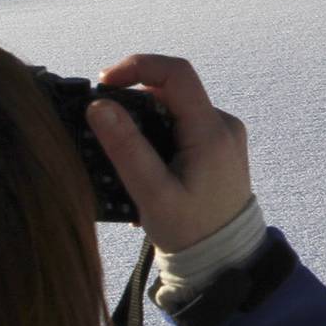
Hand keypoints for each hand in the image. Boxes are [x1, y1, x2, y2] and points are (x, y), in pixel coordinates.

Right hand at [87, 54, 254, 253]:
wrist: (227, 258)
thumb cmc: (191, 231)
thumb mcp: (152, 193)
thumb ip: (126, 148)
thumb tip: (99, 106)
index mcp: (212, 131)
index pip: (177, 73)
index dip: (138, 66)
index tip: (104, 82)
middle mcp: (223, 125)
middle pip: (171, 91)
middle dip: (133, 101)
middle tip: (103, 129)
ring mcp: (223, 136)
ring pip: (174, 110)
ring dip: (143, 123)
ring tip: (125, 162)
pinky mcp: (217, 148)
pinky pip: (181, 128)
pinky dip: (156, 138)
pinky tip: (144, 170)